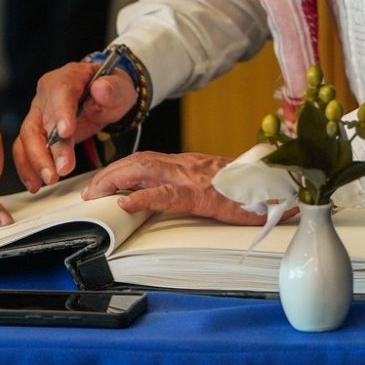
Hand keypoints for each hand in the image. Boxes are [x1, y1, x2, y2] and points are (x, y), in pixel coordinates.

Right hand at [11, 60, 136, 191]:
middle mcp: (47, 94)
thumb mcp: (120, 87)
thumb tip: (101, 88)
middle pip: (41, 119)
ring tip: (49, 180)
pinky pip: (24, 147)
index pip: (60, 92)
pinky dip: (28, 166)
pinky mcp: (37, 130)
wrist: (105, 95)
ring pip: (28, 136)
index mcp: (68, 77)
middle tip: (61, 170)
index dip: (61, 112)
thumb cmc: (111, 90)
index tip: (66, 133)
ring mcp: (39, 112)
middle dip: (49, 148)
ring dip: (36, 160)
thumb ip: (112, 88)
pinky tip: (35, 182)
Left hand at [82, 151, 270, 224]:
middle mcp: (185, 166)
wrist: (275, 186)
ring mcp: (191, 178)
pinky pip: (166, 194)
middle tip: (88, 192)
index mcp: (187, 165)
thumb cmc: (249, 189)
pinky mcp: (200, 195)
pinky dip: (142, 197)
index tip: (100, 182)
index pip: (146, 160)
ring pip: (144, 170)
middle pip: (137, 162)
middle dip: (109, 174)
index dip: (120, 168)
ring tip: (96, 195)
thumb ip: (199, 188)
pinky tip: (126, 204)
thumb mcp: (218, 187)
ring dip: (115, 180)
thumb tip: (174, 197)